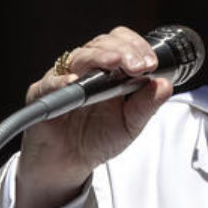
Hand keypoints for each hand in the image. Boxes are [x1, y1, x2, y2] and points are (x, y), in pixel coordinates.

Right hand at [14, 27, 173, 207]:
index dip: (136, 46)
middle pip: (102, 44)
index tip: (151, 63)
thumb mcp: (129, 125)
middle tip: (138, 65)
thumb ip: (146, 106)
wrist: (67, 164)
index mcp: (108, 71)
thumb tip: (165, 85)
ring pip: (79, 56)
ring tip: (114, 63)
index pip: (121, 44)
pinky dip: (62, 81)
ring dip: (98, 58)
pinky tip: (74, 82)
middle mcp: (86, 69)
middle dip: (123, 50)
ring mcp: (63, 78)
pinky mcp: (42, 93)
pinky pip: (50, 82)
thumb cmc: (96, 139)